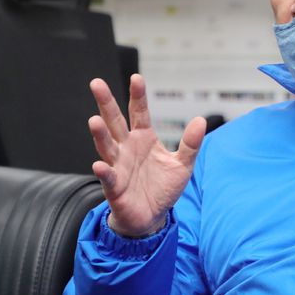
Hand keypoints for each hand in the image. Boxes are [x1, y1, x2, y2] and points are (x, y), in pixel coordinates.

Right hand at [89, 74, 205, 236]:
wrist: (152, 216)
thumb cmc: (163, 187)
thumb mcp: (183, 165)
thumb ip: (191, 144)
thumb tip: (200, 120)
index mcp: (144, 138)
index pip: (139, 112)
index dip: (138, 96)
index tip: (136, 77)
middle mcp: (127, 148)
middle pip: (115, 122)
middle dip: (106, 103)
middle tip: (96, 83)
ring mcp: (119, 166)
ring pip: (107, 146)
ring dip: (100, 135)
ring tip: (94, 120)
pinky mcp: (115, 187)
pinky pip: (109, 177)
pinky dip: (105, 171)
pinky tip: (100, 165)